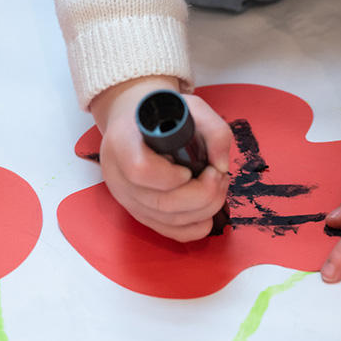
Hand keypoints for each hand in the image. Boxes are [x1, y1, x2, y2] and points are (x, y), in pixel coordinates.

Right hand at [89, 76, 232, 241]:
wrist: (138, 126)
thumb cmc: (164, 115)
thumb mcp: (190, 107)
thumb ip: (213, 130)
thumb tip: (221, 166)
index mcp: (123, 142)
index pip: (140, 170)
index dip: (171, 175)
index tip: (191, 166)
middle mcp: (119, 176)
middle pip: (161, 202)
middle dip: (202, 194)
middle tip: (219, 175)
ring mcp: (128, 199)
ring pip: (169, 221)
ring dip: (206, 208)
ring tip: (217, 184)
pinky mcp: (141, 214)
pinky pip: (171, 233)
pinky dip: (198, 226)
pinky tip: (208, 207)